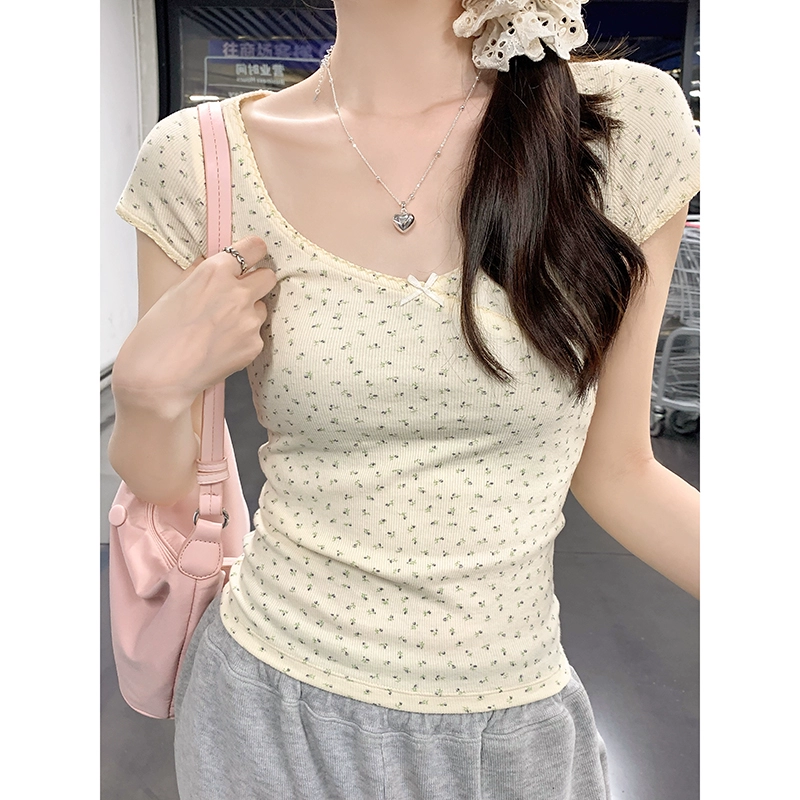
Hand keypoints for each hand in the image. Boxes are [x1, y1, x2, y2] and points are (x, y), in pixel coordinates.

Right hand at [113, 236, 276, 414]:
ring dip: (248, 314)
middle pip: (268, 277)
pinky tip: (221, 347)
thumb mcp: (175, 290)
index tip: (252, 257)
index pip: (254, 248)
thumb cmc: (157, 333)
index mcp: (215, 272)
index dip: (253, 253)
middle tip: (240, 294)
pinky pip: (256, 335)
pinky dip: (243, 339)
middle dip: (257, 282)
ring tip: (220, 329)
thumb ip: (202, 274)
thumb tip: (218, 264)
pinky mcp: (254, 345)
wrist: (158, 376)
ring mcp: (249, 321)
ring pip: (261, 308)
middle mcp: (238, 293)